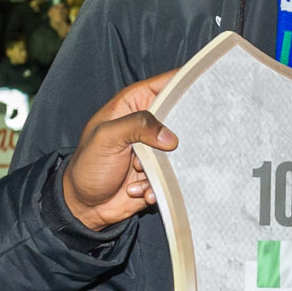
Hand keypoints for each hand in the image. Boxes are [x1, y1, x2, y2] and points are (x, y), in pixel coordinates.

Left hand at [59, 71, 178, 230]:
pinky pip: (172, 176)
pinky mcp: (158, 173)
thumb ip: (137, 126)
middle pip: (179, 118)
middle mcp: (146, 125)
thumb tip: (170, 136)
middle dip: (183, 132)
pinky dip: (157, 186)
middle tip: (178, 144)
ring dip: (163, 167)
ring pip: (179, 151)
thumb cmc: (87, 167)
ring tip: (137, 173)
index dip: (185, 83)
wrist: (84, 207)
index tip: (206, 88)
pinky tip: (138, 190)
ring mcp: (154, 150)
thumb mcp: (106, 138)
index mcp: (133, 104)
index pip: (165, 84)